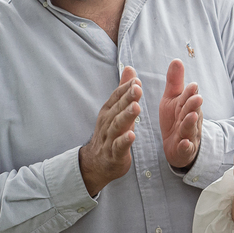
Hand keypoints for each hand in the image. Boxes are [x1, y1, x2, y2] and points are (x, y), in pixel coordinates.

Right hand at [79, 66, 140, 195]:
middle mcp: (107, 123)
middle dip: (127, 98)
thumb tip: (130, 69)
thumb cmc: (110, 134)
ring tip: (136, 108)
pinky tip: (132, 135)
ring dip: (126, 116)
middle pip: (117, 109)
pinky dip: (124, 141)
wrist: (96, 163)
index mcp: (109, 112)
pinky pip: (118, 146)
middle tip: (137, 88)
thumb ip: (124, 91)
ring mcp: (109, 139)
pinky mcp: (114, 154)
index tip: (136, 80)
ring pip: (117, 126)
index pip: (116, 97)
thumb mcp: (116, 111)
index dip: (125, 88)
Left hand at [160, 59, 203, 168]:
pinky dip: (186, 146)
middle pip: (192, 111)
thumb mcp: (172, 99)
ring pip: (190, 128)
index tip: (192, 85)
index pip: (189, 97)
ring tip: (192, 116)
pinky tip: (184, 143)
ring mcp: (189, 134)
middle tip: (196, 98)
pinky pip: (186, 148)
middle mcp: (191, 119)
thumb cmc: (176, 119)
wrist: (177, 146)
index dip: (190, 92)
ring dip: (191, 122)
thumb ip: (175, 82)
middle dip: (194, 105)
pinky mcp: (185, 149)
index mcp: (186, 106)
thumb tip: (177, 60)